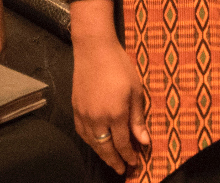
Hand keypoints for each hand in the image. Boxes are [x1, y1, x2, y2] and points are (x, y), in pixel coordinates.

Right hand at [71, 0, 149, 174]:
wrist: (94, 49)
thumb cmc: (119, 66)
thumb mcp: (136, 90)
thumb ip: (138, 118)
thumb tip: (144, 141)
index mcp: (116, 114)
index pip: (123, 144)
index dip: (129, 156)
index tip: (136, 163)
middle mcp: (97, 118)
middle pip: (106, 148)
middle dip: (115, 161)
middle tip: (123, 170)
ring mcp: (84, 115)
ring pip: (93, 143)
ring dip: (103, 154)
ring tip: (112, 161)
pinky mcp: (75, 109)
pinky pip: (82, 133)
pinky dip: (91, 142)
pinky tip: (97, 144)